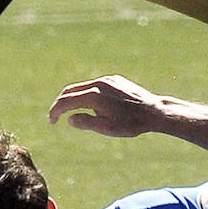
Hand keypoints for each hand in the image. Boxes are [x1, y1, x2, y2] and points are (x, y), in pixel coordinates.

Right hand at [48, 75, 165, 137]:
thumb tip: (69, 118)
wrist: (154, 111)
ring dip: (75, 99)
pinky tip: (96, 106)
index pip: (65, 101)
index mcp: (93, 96)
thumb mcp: (107, 129)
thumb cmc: (131, 124)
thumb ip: (86, 123)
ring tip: (78, 114)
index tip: (52, 122)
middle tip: (56, 116)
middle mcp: (98, 83)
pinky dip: (89, 94)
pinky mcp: (115, 79)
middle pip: (70, 90)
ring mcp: (106, 80)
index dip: (55, 111)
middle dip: (61, 103)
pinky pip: (96, 85)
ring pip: (83, 87)